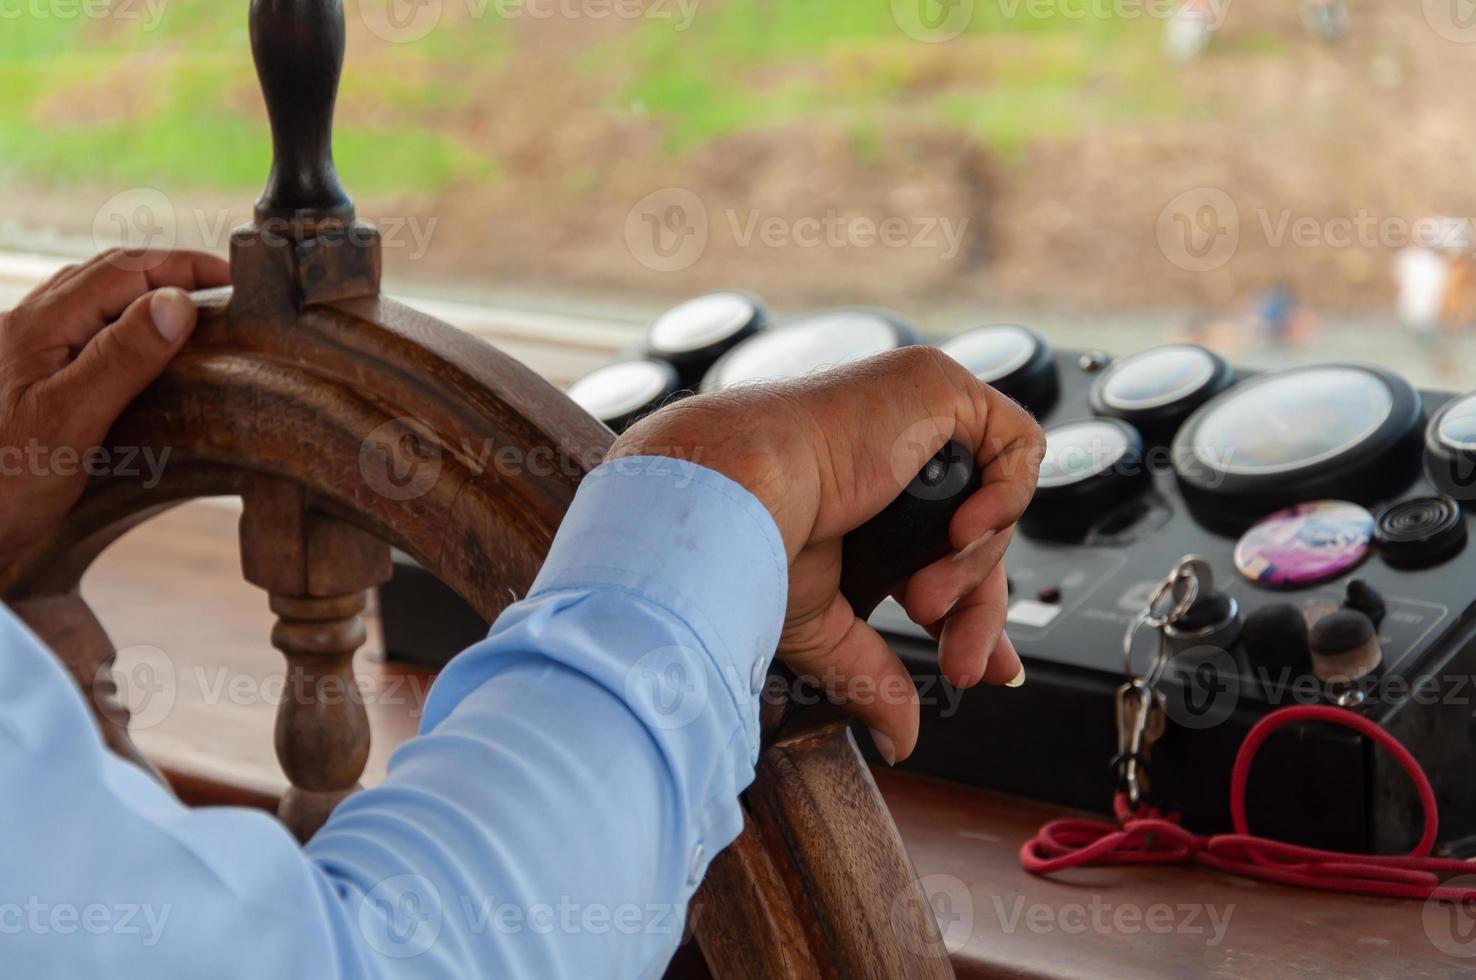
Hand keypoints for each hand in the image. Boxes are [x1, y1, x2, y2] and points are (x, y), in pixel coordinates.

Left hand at [0, 249, 231, 570]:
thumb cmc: (4, 482)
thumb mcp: (71, 419)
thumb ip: (122, 357)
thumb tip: (178, 301)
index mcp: (39, 325)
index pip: (124, 270)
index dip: (184, 266)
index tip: (237, 279)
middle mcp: (29, 326)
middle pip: (109, 273)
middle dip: (171, 270)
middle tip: (227, 290)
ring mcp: (28, 349)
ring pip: (95, 297)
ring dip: (148, 292)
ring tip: (195, 310)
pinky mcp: (32, 376)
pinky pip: (86, 328)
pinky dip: (127, 321)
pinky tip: (146, 349)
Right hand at [610, 346, 1045, 762]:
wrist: (731, 493)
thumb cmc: (746, 539)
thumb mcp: (824, 623)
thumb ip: (870, 672)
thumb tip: (900, 741)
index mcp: (865, 500)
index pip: (945, 550)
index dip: (975, 609)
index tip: (984, 665)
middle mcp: (893, 455)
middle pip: (977, 537)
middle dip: (979, 610)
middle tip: (962, 665)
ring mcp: (917, 416)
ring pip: (994, 503)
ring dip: (973, 570)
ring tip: (923, 600)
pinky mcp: (938, 386)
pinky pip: (1014, 445)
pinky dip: (1004, 500)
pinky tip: (958, 535)